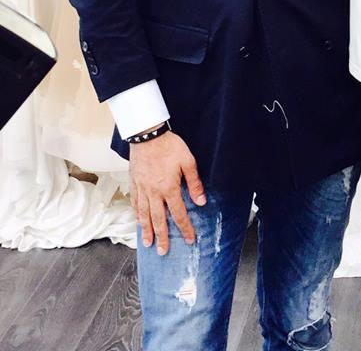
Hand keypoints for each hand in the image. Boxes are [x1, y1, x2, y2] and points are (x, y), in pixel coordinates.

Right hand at [129, 130, 205, 255]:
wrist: (147, 134)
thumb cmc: (169, 146)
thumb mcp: (188, 161)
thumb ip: (194, 182)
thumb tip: (201, 201)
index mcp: (169, 188)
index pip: (179, 213)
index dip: (185, 228)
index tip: (189, 239)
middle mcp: (154, 192)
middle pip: (158, 219)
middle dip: (162, 237)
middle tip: (163, 251)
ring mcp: (142, 188)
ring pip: (144, 214)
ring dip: (146, 230)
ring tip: (148, 243)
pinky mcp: (134, 182)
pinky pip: (134, 202)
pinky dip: (136, 214)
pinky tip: (137, 221)